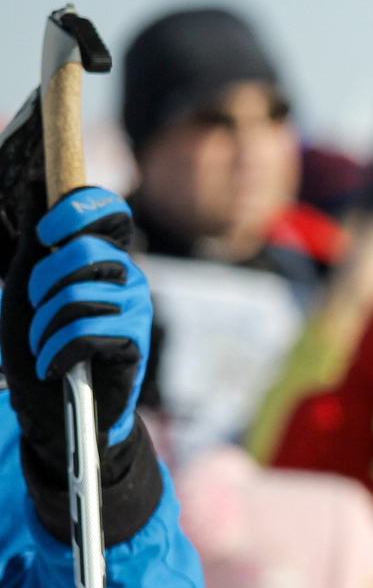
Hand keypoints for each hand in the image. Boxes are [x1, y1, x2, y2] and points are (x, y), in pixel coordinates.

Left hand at [1, 188, 163, 546]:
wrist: (49, 405)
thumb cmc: (36, 342)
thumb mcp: (25, 285)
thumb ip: (34, 240)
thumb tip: (36, 182)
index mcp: (102, 257)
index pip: (109, 211)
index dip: (77, 211)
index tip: (44, 234)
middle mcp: (125, 278)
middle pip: (89, 252)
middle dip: (46, 279)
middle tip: (36, 305)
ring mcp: (133, 311)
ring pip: (83, 297)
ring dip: (46, 326)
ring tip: (43, 345)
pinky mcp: (132, 346)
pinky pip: (89, 334)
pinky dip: (59, 352)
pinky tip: (54, 366)